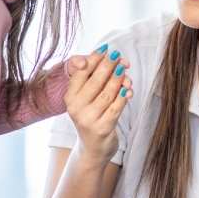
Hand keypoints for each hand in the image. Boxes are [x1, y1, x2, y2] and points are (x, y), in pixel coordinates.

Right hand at [64, 44, 131, 163]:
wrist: (93, 148)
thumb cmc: (92, 116)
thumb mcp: (87, 98)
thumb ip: (94, 78)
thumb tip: (110, 57)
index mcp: (70, 96)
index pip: (81, 72)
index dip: (94, 59)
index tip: (106, 49)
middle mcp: (76, 107)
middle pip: (95, 81)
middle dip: (109, 66)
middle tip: (119, 56)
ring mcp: (88, 119)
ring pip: (108, 93)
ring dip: (119, 80)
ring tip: (126, 70)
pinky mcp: (102, 128)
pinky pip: (116, 108)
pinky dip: (124, 97)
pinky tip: (128, 90)